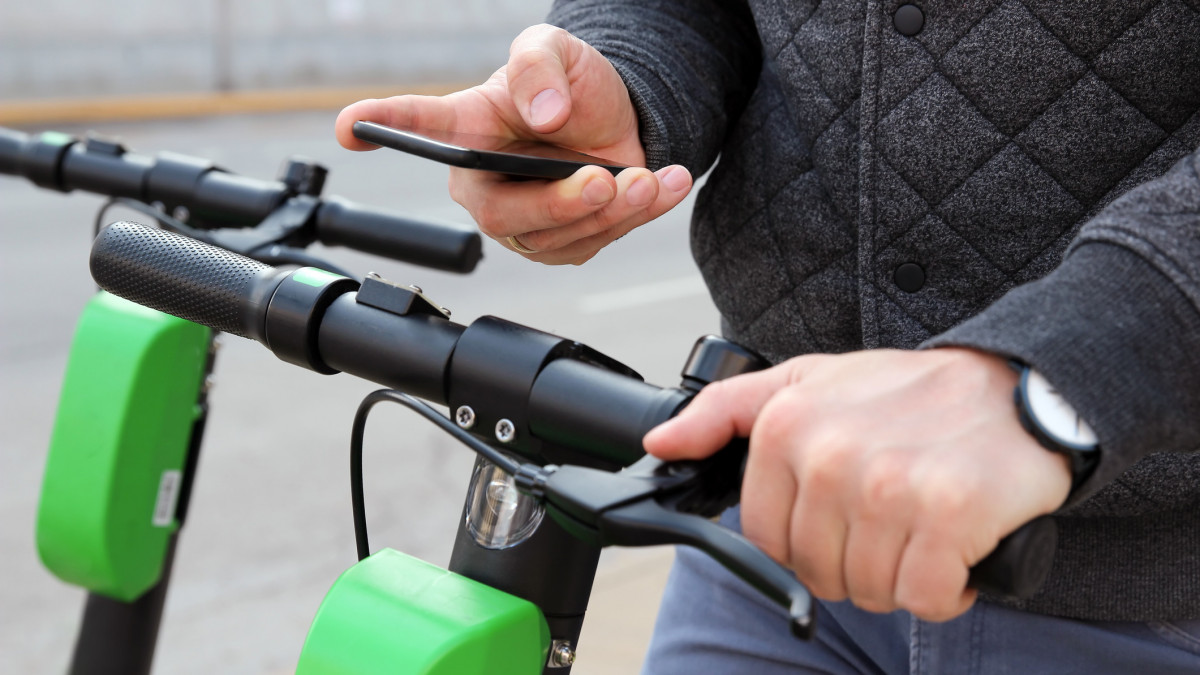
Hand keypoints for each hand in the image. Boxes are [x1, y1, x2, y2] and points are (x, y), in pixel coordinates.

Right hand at [335, 24, 692, 264]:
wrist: (619, 116)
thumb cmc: (569, 83)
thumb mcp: (555, 53)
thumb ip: (540, 69)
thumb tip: (541, 113)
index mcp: (466, 130)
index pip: (418, 126)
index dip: (384, 125)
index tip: (348, 127)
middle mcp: (486, 184)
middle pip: (504, 218)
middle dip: (560, 205)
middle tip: (603, 181)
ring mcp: (525, 221)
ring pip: (561, 239)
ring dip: (613, 211)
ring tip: (647, 178)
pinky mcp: (564, 241)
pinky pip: (600, 240)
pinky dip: (640, 214)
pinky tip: (664, 182)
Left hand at [644, 348, 1070, 620]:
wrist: (1016, 388)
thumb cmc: (905, 395)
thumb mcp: (805, 381)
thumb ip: (723, 412)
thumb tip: (659, 445)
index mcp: (784, 426)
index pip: (764, 539)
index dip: (806, 541)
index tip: (842, 513)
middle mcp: (829, 454)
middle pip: (819, 572)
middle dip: (857, 560)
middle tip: (893, 515)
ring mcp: (887, 485)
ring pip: (871, 591)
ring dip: (903, 575)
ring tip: (924, 524)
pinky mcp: (948, 513)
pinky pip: (925, 598)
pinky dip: (946, 588)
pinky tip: (957, 547)